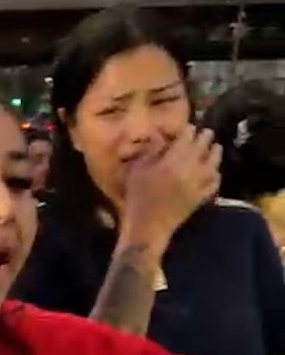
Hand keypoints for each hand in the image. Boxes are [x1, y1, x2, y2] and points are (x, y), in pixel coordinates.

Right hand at [119, 125, 220, 247]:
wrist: (148, 226)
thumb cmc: (137, 197)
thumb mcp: (137, 171)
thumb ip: (150, 152)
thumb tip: (160, 136)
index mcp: (172, 160)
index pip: (186, 138)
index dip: (188, 130)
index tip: (189, 128)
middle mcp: (190, 169)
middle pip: (203, 147)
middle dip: (205, 138)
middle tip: (207, 132)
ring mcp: (198, 183)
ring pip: (213, 163)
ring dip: (215, 153)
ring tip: (216, 148)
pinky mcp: (202, 196)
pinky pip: (214, 183)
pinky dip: (216, 175)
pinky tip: (215, 172)